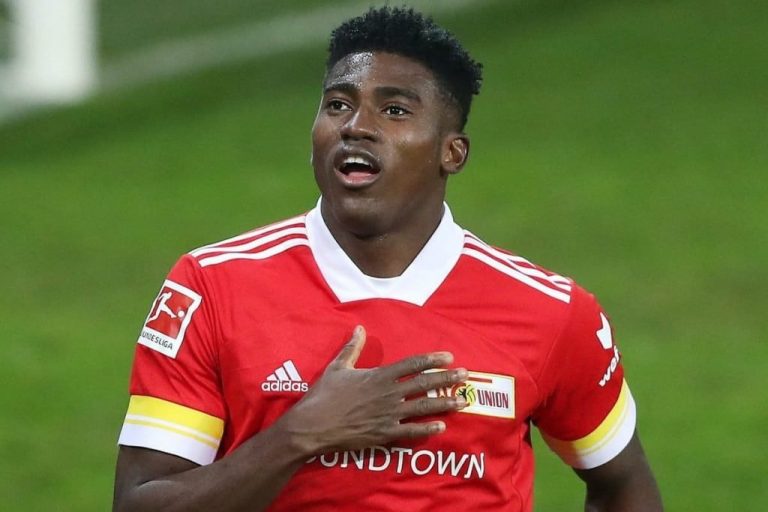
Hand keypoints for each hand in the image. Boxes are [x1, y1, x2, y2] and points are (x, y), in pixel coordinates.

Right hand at [277, 326, 467, 454]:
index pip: (412, 364)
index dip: (432, 360)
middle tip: (465, 376)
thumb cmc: (323, 395)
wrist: (313, 426)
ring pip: (423, 407)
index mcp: (379, 376)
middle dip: (447, 379)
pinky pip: (410, 432)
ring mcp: (388, 415)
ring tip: (462, 401)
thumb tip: (359, 328)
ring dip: (445, 403)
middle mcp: (388, 394)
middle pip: (424, 384)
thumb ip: (353, 348)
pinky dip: (427, 430)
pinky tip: (441, 427)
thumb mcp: (337, 367)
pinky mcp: (384, 434)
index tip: (448, 357)